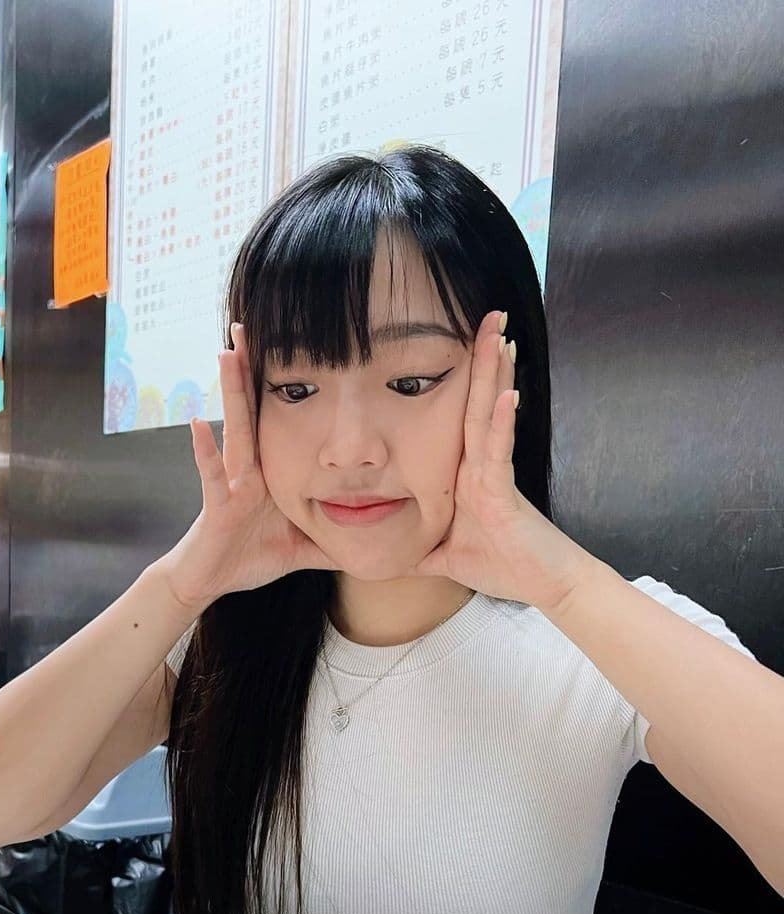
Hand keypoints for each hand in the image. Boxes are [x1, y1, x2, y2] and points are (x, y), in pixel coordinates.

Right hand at [160, 323, 335, 610]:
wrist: (210, 580)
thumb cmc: (250, 557)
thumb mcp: (305, 547)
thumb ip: (337, 540)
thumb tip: (379, 547)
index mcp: (273, 471)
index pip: (284, 420)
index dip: (289, 386)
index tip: (299, 345)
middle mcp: (251, 468)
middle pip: (256, 411)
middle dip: (254, 369)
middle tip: (252, 324)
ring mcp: (233, 482)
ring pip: (236, 430)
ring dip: (232, 393)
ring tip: (228, 353)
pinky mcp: (218, 504)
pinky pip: (211, 475)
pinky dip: (204, 452)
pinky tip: (196, 425)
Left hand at [413, 311, 588, 611]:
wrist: (543, 585)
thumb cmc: (502, 565)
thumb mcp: (443, 557)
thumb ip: (415, 550)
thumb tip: (383, 556)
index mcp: (465, 473)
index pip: (456, 418)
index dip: (458, 380)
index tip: (449, 342)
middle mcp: (481, 466)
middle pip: (476, 403)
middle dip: (481, 359)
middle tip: (486, 314)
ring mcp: (494, 476)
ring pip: (490, 417)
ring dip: (495, 375)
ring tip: (500, 335)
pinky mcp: (505, 494)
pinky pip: (500, 454)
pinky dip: (503, 423)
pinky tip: (507, 394)